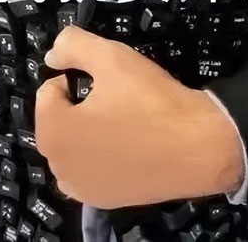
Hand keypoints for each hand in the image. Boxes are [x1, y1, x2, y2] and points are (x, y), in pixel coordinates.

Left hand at [35, 26, 243, 208]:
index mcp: (55, 132)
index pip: (48, 91)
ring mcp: (83, 190)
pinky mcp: (105, 201)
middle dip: (79, 106)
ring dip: (87, 131)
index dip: (76, 78)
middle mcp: (60, 168)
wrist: (199, 146)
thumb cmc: (151, 100)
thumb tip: (52, 53)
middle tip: (116, 98)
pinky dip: (101, 155)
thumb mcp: (112, 57)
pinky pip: (91, 168)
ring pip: (74, 145)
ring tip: (123, 120)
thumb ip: (73, 46)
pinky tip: (128, 145)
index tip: (106, 80)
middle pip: (59, 120)